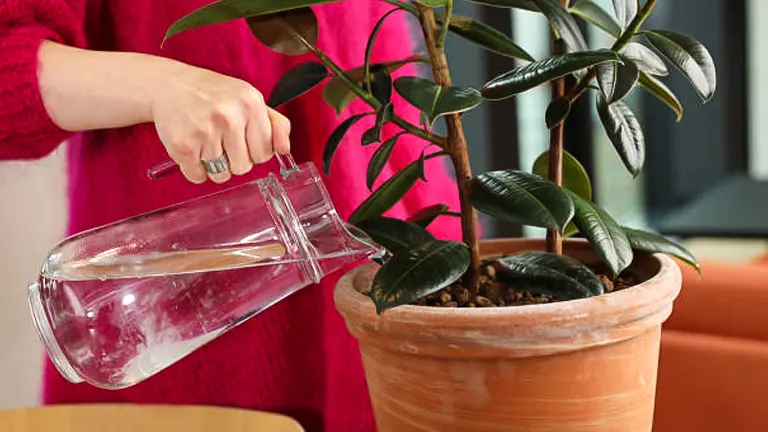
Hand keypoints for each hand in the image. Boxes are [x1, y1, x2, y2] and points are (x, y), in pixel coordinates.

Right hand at [150, 64, 290, 183]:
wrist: (168, 84)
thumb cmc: (212, 94)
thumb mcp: (248, 98)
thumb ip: (275, 123)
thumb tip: (285, 150)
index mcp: (250, 103)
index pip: (265, 153)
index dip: (254, 151)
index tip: (242, 140)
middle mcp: (230, 116)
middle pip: (243, 167)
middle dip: (233, 159)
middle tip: (221, 140)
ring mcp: (205, 131)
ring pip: (221, 175)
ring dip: (214, 166)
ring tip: (206, 143)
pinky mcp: (183, 145)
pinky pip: (198, 176)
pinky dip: (195, 169)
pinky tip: (192, 149)